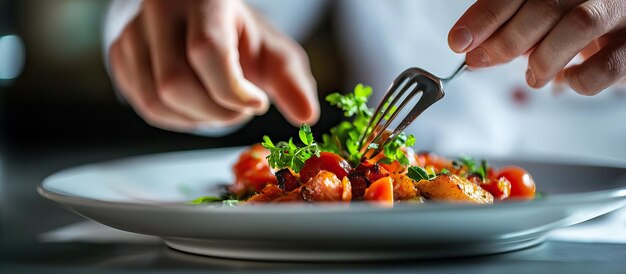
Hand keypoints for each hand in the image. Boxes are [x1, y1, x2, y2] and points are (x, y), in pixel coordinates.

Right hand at [109, 0, 318, 131]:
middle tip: (240, 109)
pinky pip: (145, 105)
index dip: (233, 90)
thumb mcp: (272, 50)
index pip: (207, 50)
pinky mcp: (119, 54)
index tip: (256, 103)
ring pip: (156, 100)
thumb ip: (292, 80)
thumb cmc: (238, 34)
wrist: (196, 17)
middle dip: (216, 112)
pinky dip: (178, 118)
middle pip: (176, 83)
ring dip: (196, 119)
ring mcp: (132, 32)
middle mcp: (160, 9)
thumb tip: (308, 116)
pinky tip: (196, 104)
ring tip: (220, 106)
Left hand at [448, 0, 625, 94]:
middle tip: (484, 60)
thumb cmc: (580, 19)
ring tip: (533, 76)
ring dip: (543, 59)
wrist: (625, 31)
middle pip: (545, 5)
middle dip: (506, 40)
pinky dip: (580, 79)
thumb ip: (512, 27)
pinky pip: (607, 65)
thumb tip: (476, 49)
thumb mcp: (542, 17)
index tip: (459, 41)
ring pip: (579, 26)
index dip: (485, 16)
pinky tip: (569, 78)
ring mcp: (620, 12)